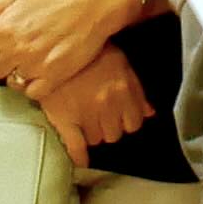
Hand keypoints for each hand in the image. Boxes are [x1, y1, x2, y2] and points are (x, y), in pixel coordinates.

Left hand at [0, 0, 137, 90]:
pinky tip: (41, 72)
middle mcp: (18, 49)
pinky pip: (33, 92)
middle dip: (3, 60)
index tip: (0, 43)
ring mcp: (37, 64)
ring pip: (13, 81)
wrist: (94, 0)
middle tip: (18, 50)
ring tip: (32, 59)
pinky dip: (34, 86)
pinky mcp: (57, 75)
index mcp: (5, 28)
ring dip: (19, 72)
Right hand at [31, 46, 151, 169]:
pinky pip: (75, 146)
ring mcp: (85, 114)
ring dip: (93, 133)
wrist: (52, 42)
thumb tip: (150, 113)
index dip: (127, 120)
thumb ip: (136, 90)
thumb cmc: (89, 51)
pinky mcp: (62, 119)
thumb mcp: (119, 63)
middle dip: (109, 127)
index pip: (134, 122)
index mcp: (123, 90)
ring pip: (97, 139)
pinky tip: (81, 161)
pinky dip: (79, 156)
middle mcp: (107, 105)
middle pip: (115, 133)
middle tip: (99, 117)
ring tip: (85, 122)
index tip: (119, 117)